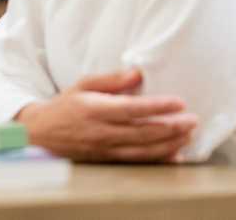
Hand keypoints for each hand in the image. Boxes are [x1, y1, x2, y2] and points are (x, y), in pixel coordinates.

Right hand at [17, 69, 197, 162]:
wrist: (42, 134)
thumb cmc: (65, 106)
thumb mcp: (83, 84)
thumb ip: (111, 79)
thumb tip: (137, 73)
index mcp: (95, 109)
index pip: (132, 109)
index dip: (158, 106)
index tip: (179, 102)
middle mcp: (102, 132)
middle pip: (143, 132)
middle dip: (172, 127)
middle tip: (193, 121)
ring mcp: (106, 149)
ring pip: (144, 150)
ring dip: (169, 144)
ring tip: (188, 136)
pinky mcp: (109, 160)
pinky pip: (138, 162)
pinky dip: (158, 160)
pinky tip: (175, 155)